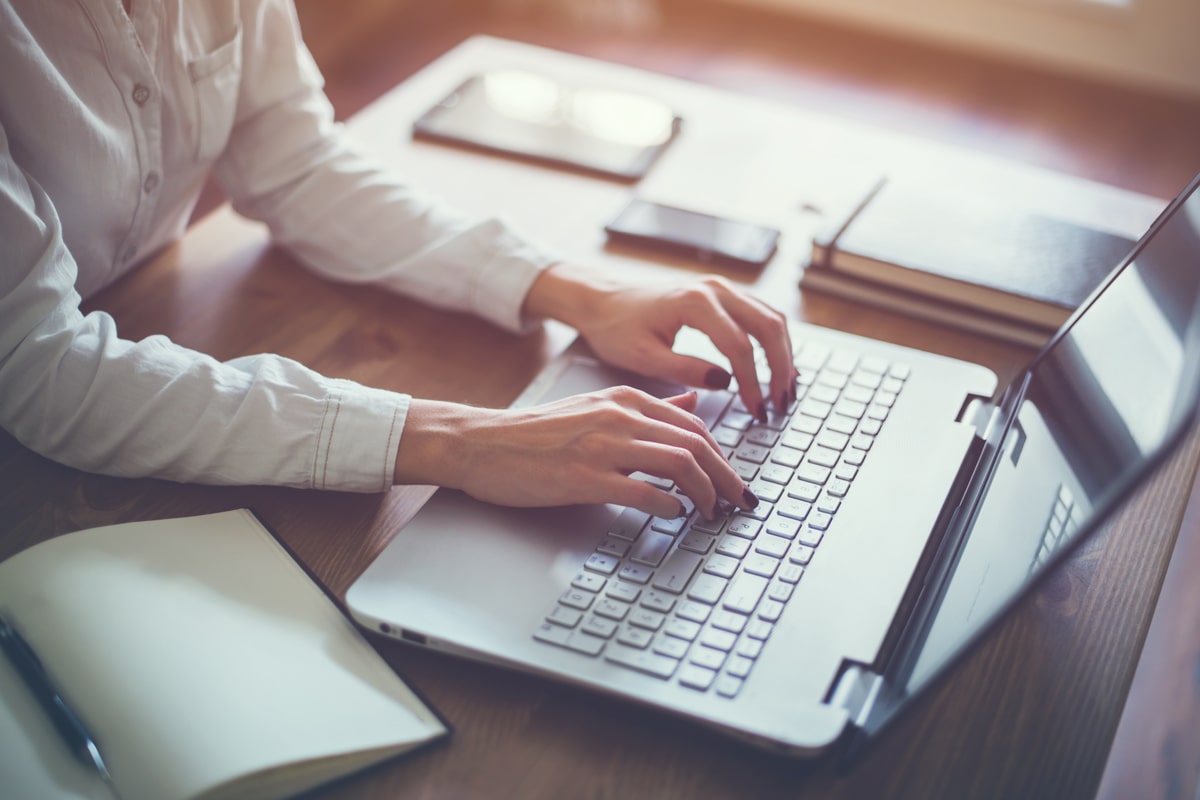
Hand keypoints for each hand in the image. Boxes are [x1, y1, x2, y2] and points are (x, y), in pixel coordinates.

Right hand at [393, 393, 758, 518]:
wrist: (483, 443)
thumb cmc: (536, 433)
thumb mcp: (596, 407)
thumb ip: (647, 408)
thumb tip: (693, 403)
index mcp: (625, 399)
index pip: (694, 424)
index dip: (723, 455)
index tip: (732, 480)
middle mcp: (619, 416)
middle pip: (696, 443)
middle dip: (726, 477)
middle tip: (738, 502)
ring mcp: (602, 446)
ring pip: (679, 463)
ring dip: (705, 492)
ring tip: (712, 512)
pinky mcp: (584, 476)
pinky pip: (643, 491)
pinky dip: (669, 505)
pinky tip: (673, 515)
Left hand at [523, 263, 796, 417]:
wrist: (602, 300)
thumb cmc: (615, 328)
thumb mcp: (642, 357)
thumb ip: (684, 369)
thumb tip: (726, 382)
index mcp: (695, 302)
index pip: (740, 347)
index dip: (753, 383)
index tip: (756, 412)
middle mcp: (715, 288)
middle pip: (768, 326)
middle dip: (780, 368)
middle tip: (780, 404)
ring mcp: (721, 287)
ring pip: (771, 317)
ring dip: (783, 354)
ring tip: (784, 390)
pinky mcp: (722, 294)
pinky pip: (761, 314)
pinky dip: (773, 341)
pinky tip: (776, 367)